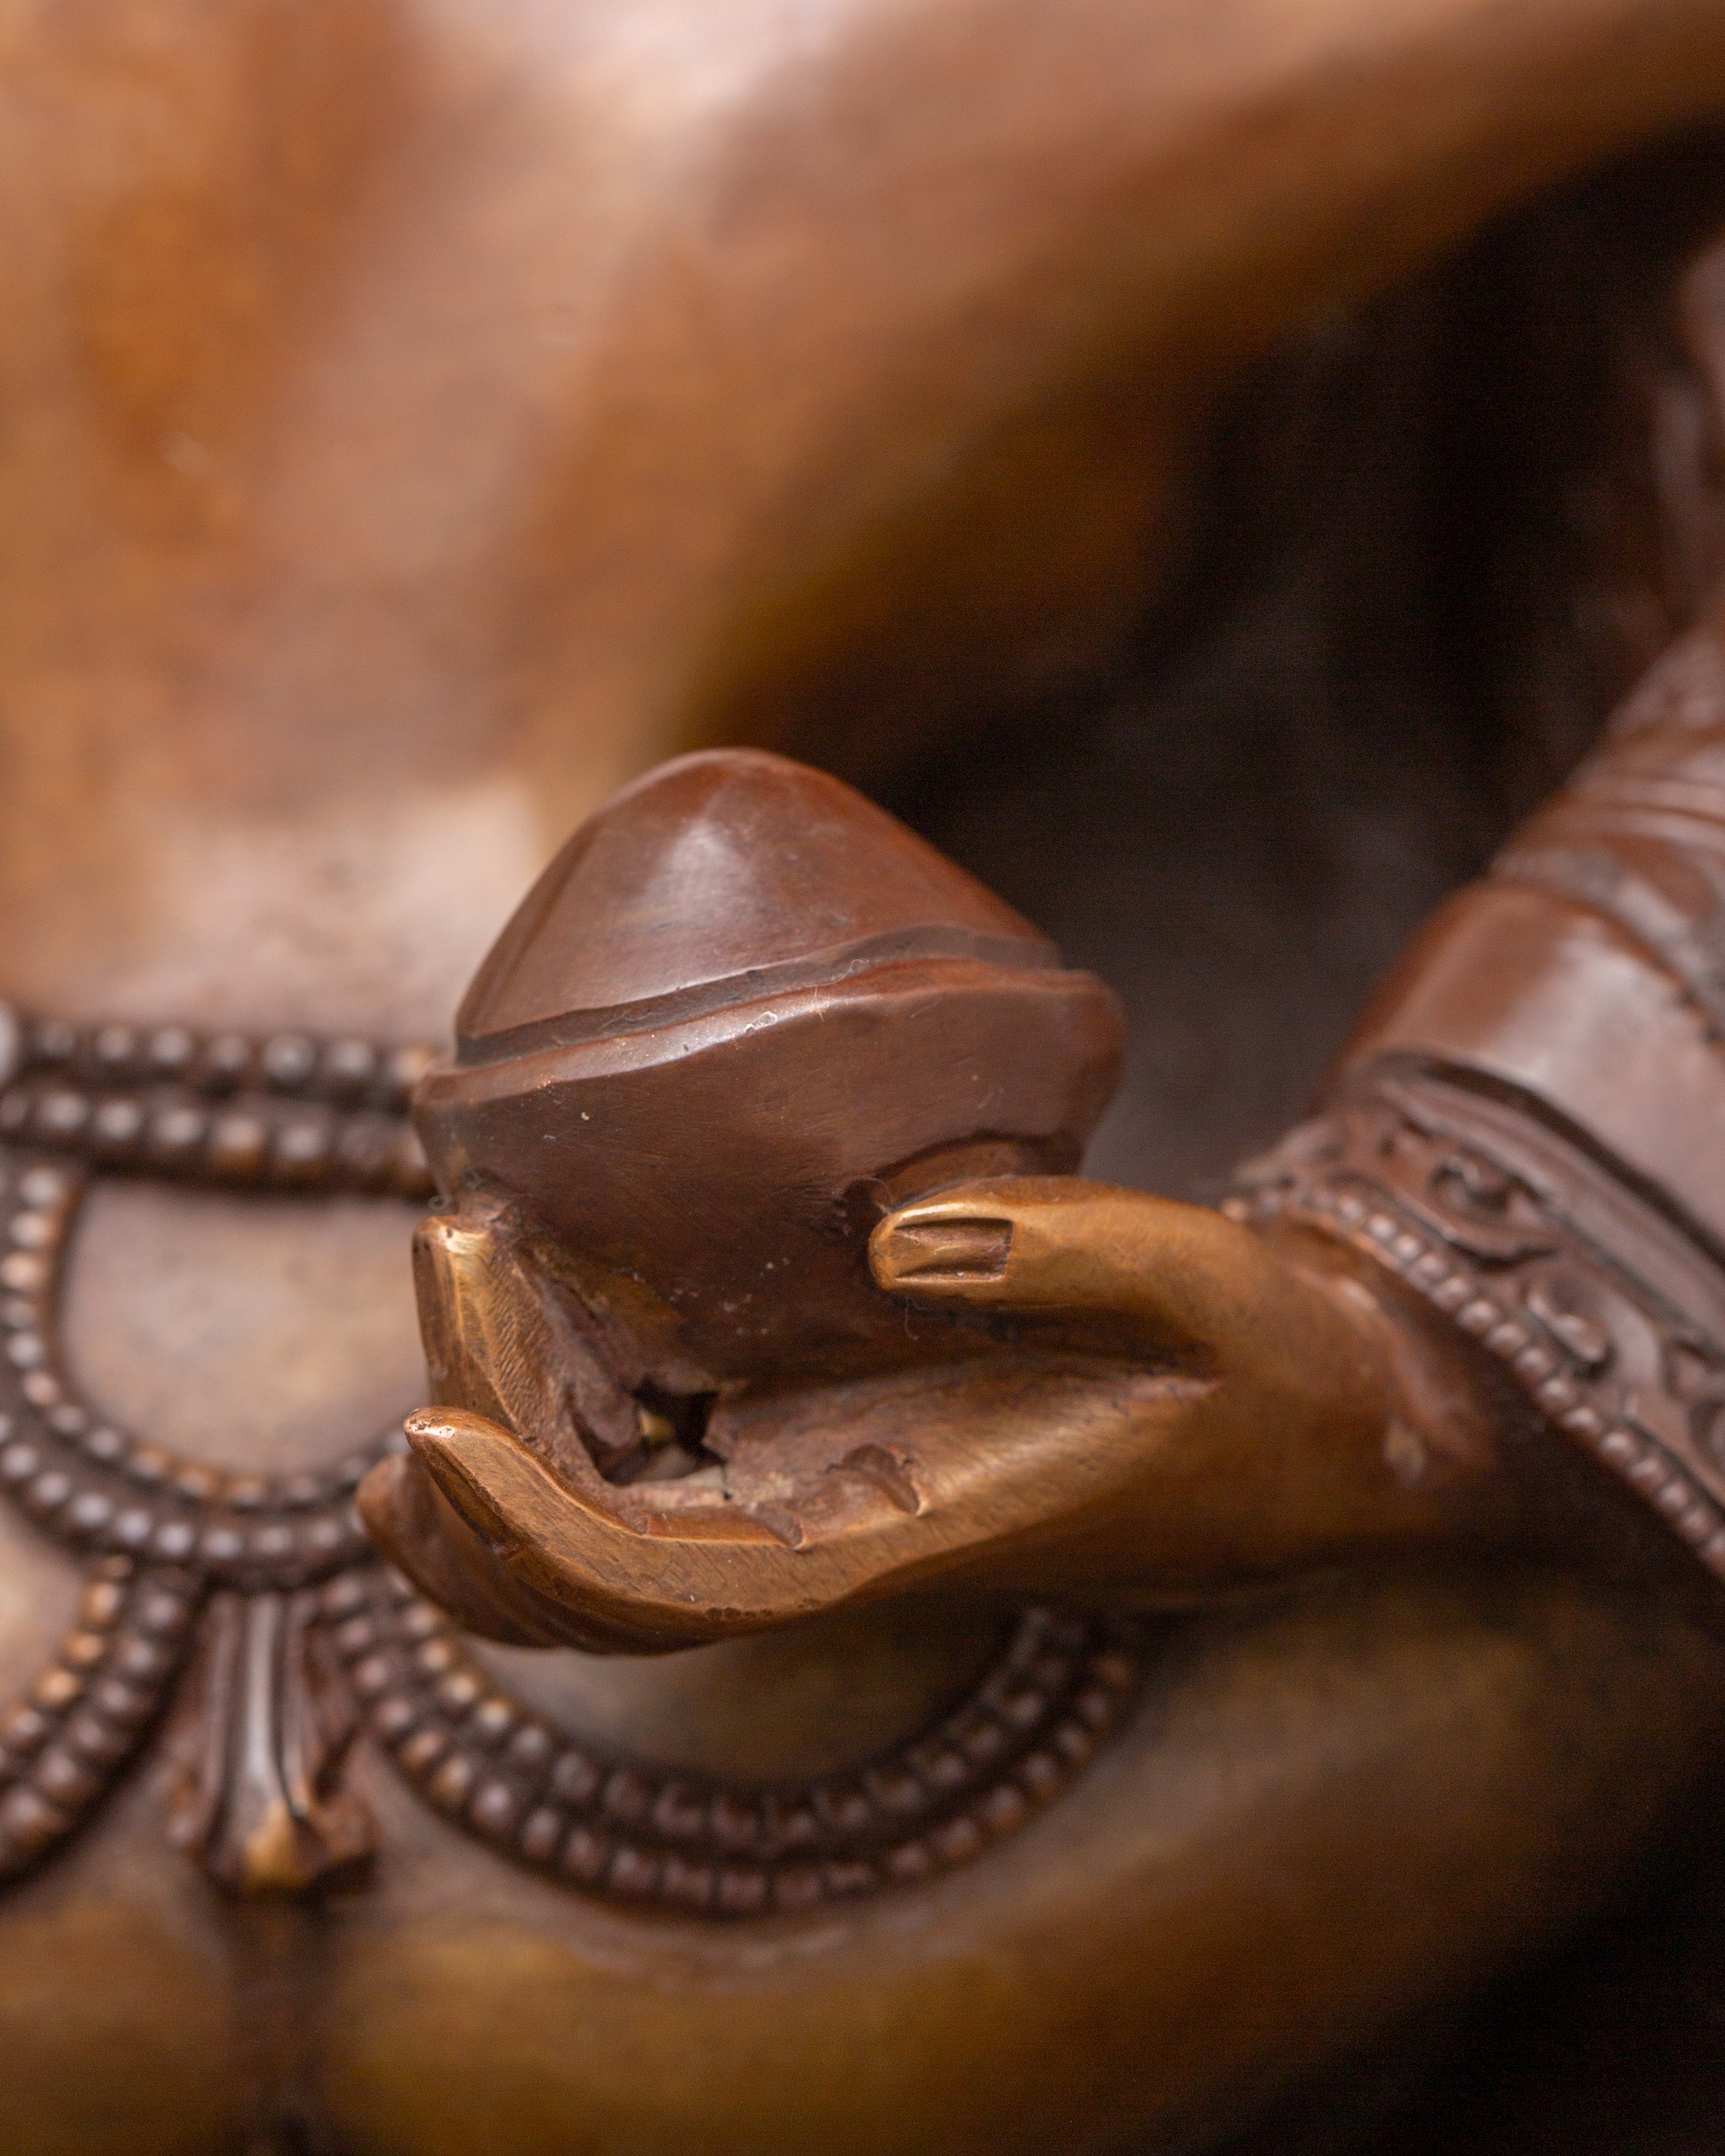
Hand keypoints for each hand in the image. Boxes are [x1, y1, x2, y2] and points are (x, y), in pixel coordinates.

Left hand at [360, 1177, 1505, 1649]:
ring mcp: (816, 1489)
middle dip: (473, 1457)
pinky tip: (523, 1289)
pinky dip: (557, 1397)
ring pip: (596, 1527)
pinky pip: (649, 1449)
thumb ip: (1073, 1258)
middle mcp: (833, 1532)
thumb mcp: (1212, 1292)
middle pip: (588, 1574)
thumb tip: (901, 1233)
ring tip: (450, 1263)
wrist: (1309, 1418)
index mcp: (908, 1535)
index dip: (536, 1541)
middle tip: (453, 1242)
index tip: (433, 1431)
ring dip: (490, 1436)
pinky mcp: (825, 1432)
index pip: (677, 1593)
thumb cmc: (1268, 1374)